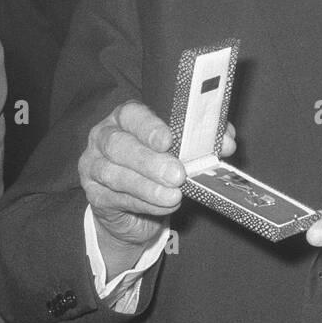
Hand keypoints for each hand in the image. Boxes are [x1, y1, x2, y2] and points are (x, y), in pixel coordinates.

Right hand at [79, 101, 235, 273]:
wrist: (135, 208)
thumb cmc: (161, 166)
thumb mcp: (182, 150)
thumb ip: (203, 141)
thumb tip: (228, 142)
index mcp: (126, 118)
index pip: (132, 114)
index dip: (149, 126)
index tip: (168, 140)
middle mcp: (104, 137)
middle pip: (119, 145)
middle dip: (150, 160)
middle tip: (177, 174)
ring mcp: (94, 166)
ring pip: (115, 174)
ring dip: (148, 186)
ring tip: (174, 195)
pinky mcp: (94, 195)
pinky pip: (118, 199)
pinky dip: (144, 203)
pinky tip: (164, 207)